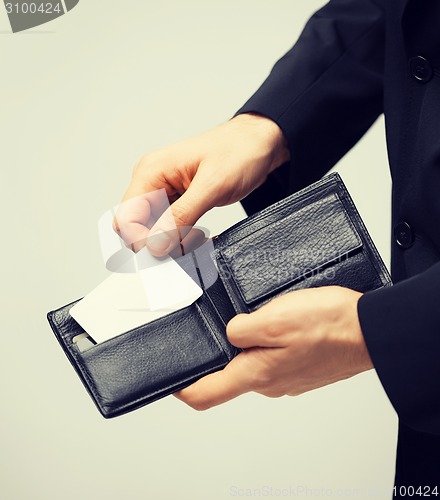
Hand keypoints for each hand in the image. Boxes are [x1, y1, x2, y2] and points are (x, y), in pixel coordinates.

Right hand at [114, 113, 288, 253]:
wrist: (260, 143)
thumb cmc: (240, 151)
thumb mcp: (212, 186)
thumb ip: (181, 216)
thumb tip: (155, 244)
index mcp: (151, 171)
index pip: (126, 217)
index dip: (141, 240)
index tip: (167, 251)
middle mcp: (152, 181)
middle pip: (136, 227)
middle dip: (158, 243)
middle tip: (188, 246)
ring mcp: (164, 191)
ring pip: (153, 230)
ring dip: (173, 242)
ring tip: (200, 238)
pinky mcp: (178, 200)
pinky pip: (169, 227)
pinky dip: (183, 237)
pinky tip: (200, 236)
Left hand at [175, 286, 372, 409]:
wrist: (370, 330)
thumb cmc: (329, 324)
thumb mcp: (274, 317)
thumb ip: (241, 328)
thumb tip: (229, 332)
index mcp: (256, 374)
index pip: (205, 394)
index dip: (182, 389)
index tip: (171, 379)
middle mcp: (269, 383)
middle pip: (229, 374)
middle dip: (222, 350)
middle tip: (228, 321)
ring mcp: (286, 379)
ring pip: (253, 363)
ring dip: (250, 342)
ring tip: (262, 316)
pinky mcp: (300, 370)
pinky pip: (274, 358)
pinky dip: (269, 342)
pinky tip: (282, 324)